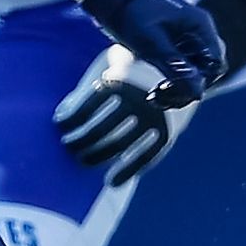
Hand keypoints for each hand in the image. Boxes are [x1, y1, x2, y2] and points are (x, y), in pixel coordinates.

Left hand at [52, 45, 190, 184]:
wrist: (186, 66)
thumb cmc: (139, 66)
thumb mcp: (117, 63)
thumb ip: (94, 86)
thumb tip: (63, 115)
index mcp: (119, 79)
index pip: (84, 108)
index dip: (68, 120)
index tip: (59, 125)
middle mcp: (135, 98)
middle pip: (97, 130)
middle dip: (78, 141)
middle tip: (69, 146)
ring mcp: (152, 117)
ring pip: (117, 145)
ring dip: (96, 156)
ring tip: (83, 160)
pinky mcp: (167, 131)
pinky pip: (144, 157)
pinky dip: (126, 172)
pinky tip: (111, 182)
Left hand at [82, 0, 225, 102]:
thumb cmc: (133, 12)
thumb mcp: (151, 41)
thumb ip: (175, 65)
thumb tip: (197, 93)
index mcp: (200, 26)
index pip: (215, 64)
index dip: (200, 81)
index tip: (173, 87)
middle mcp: (200, 35)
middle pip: (207, 73)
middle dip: (185, 88)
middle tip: (159, 94)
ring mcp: (190, 43)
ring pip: (195, 77)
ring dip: (178, 91)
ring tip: (154, 97)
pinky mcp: (178, 50)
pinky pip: (183, 74)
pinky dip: (171, 86)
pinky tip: (154, 94)